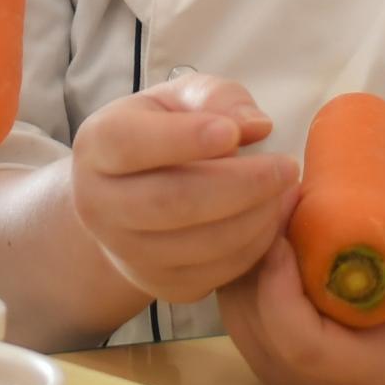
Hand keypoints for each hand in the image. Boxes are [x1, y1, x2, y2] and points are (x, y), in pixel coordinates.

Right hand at [68, 74, 294, 304]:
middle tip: (286, 166)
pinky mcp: (160, 285)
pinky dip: (254, 247)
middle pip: (170, 202)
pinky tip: (271, 217)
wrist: (131, 199)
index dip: (184, 139)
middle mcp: (98, 205)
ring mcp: (126, 253)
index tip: (234, 133)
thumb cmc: (161, 135)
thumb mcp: (180, 100)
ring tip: (285, 190)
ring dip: (255, 217)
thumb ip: (216, 98)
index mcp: (97, 146)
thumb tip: (255, 126)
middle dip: (240, 185)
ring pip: (198, 243)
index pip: (131, 145)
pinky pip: (215, 272)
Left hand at [219, 198, 384, 384]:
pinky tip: (257, 221)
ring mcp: (279, 367)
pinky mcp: (260, 342)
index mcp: (358, 374)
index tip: (282, 236)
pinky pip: (233, 301)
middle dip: (255, 259)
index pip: (300, 347)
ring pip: (237, 310)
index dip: (280, 291)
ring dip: (241, 254)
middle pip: (255, 325)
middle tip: (274, 199)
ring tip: (270, 203)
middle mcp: (310, 382)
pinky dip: (236, 260)